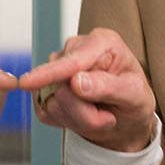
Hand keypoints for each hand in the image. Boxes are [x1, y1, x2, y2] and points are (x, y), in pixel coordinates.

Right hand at [17, 28, 156, 153]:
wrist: (127, 120)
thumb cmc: (134, 101)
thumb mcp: (135, 96)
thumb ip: (109, 87)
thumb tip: (77, 81)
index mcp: (102, 42)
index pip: (72, 61)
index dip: (50, 74)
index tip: (28, 83)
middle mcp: (76, 49)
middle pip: (60, 85)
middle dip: (83, 112)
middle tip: (107, 118)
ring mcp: (58, 67)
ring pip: (50, 101)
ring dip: (76, 118)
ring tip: (99, 115)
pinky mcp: (47, 87)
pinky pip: (44, 110)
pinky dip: (65, 121)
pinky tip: (83, 116)